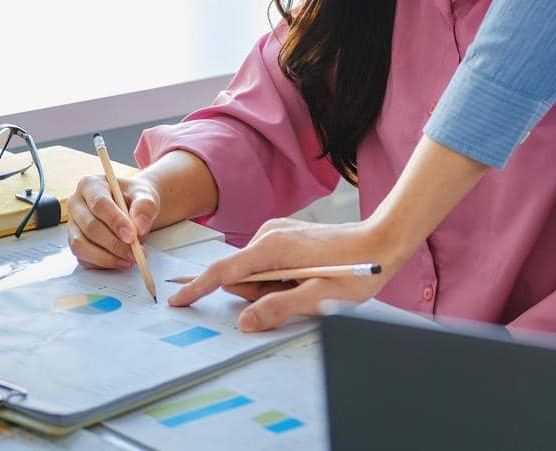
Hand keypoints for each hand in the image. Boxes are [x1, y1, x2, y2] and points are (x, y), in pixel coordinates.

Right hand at [67, 172, 160, 269]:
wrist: (131, 207)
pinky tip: (120, 261)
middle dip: (114, 243)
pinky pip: (83, 257)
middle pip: (90, 227)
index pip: (99, 204)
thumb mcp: (145, 195)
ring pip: (81, 245)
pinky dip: (102, 263)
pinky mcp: (74, 242)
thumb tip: (139, 226)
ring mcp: (72, 224)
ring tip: (130, 259)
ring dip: (107, 257)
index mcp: (90, 185)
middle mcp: (76, 204)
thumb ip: (145, 206)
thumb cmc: (134, 198)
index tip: (132, 235)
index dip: (115, 221)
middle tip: (135, 252)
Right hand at [167, 216, 404, 331]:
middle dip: (258, 294)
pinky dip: (278, 278)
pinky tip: (305, 277)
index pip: (223, 272)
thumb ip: (278, 309)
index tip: (175, 303)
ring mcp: (277, 232)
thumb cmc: (353, 271)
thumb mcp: (318, 298)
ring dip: (271, 287)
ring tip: (305, 285)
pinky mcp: (286, 236)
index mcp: (272, 247)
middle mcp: (269, 234)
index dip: (197, 289)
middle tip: (296, 294)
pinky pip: (267, 264)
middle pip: (240, 276)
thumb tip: (244, 323)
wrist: (380, 241)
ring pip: (254, 272)